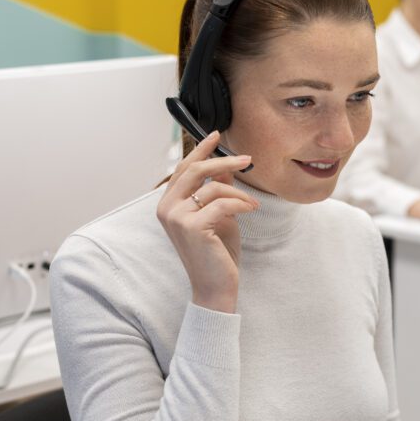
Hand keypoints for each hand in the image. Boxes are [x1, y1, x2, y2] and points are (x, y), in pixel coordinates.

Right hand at [156, 131, 258, 312]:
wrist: (216, 286)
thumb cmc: (216, 253)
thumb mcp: (218, 215)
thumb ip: (216, 190)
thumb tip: (225, 166)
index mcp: (168, 203)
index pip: (183, 168)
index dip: (200, 149)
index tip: (216, 134)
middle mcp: (166, 208)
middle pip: (195, 169)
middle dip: (223, 160)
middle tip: (247, 159)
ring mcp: (176, 217)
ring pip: (212, 186)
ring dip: (238, 192)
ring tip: (252, 204)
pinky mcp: (191, 226)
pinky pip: (222, 203)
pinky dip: (241, 204)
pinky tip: (250, 211)